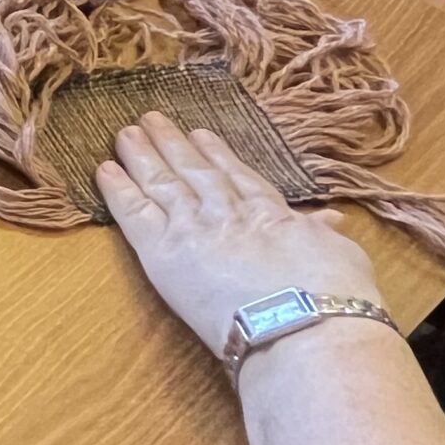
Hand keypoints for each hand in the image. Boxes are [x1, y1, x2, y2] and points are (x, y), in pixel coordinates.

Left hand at [98, 113, 381, 357]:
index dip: (217, 154)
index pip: (238, 176)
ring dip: (142, 155)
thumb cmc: (333, 298)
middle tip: (152, 120)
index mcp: (269, 213)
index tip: (201, 135)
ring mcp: (193, 227)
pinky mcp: (163, 252)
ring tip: (126, 132)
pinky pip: (134, 213)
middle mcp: (227, 212)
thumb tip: (330, 221)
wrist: (302, 324)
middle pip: (194, 171)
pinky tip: (105, 169)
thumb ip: (322, 234)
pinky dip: (118, 190)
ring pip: (162, 183)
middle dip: (172, 144)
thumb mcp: (339, 256)